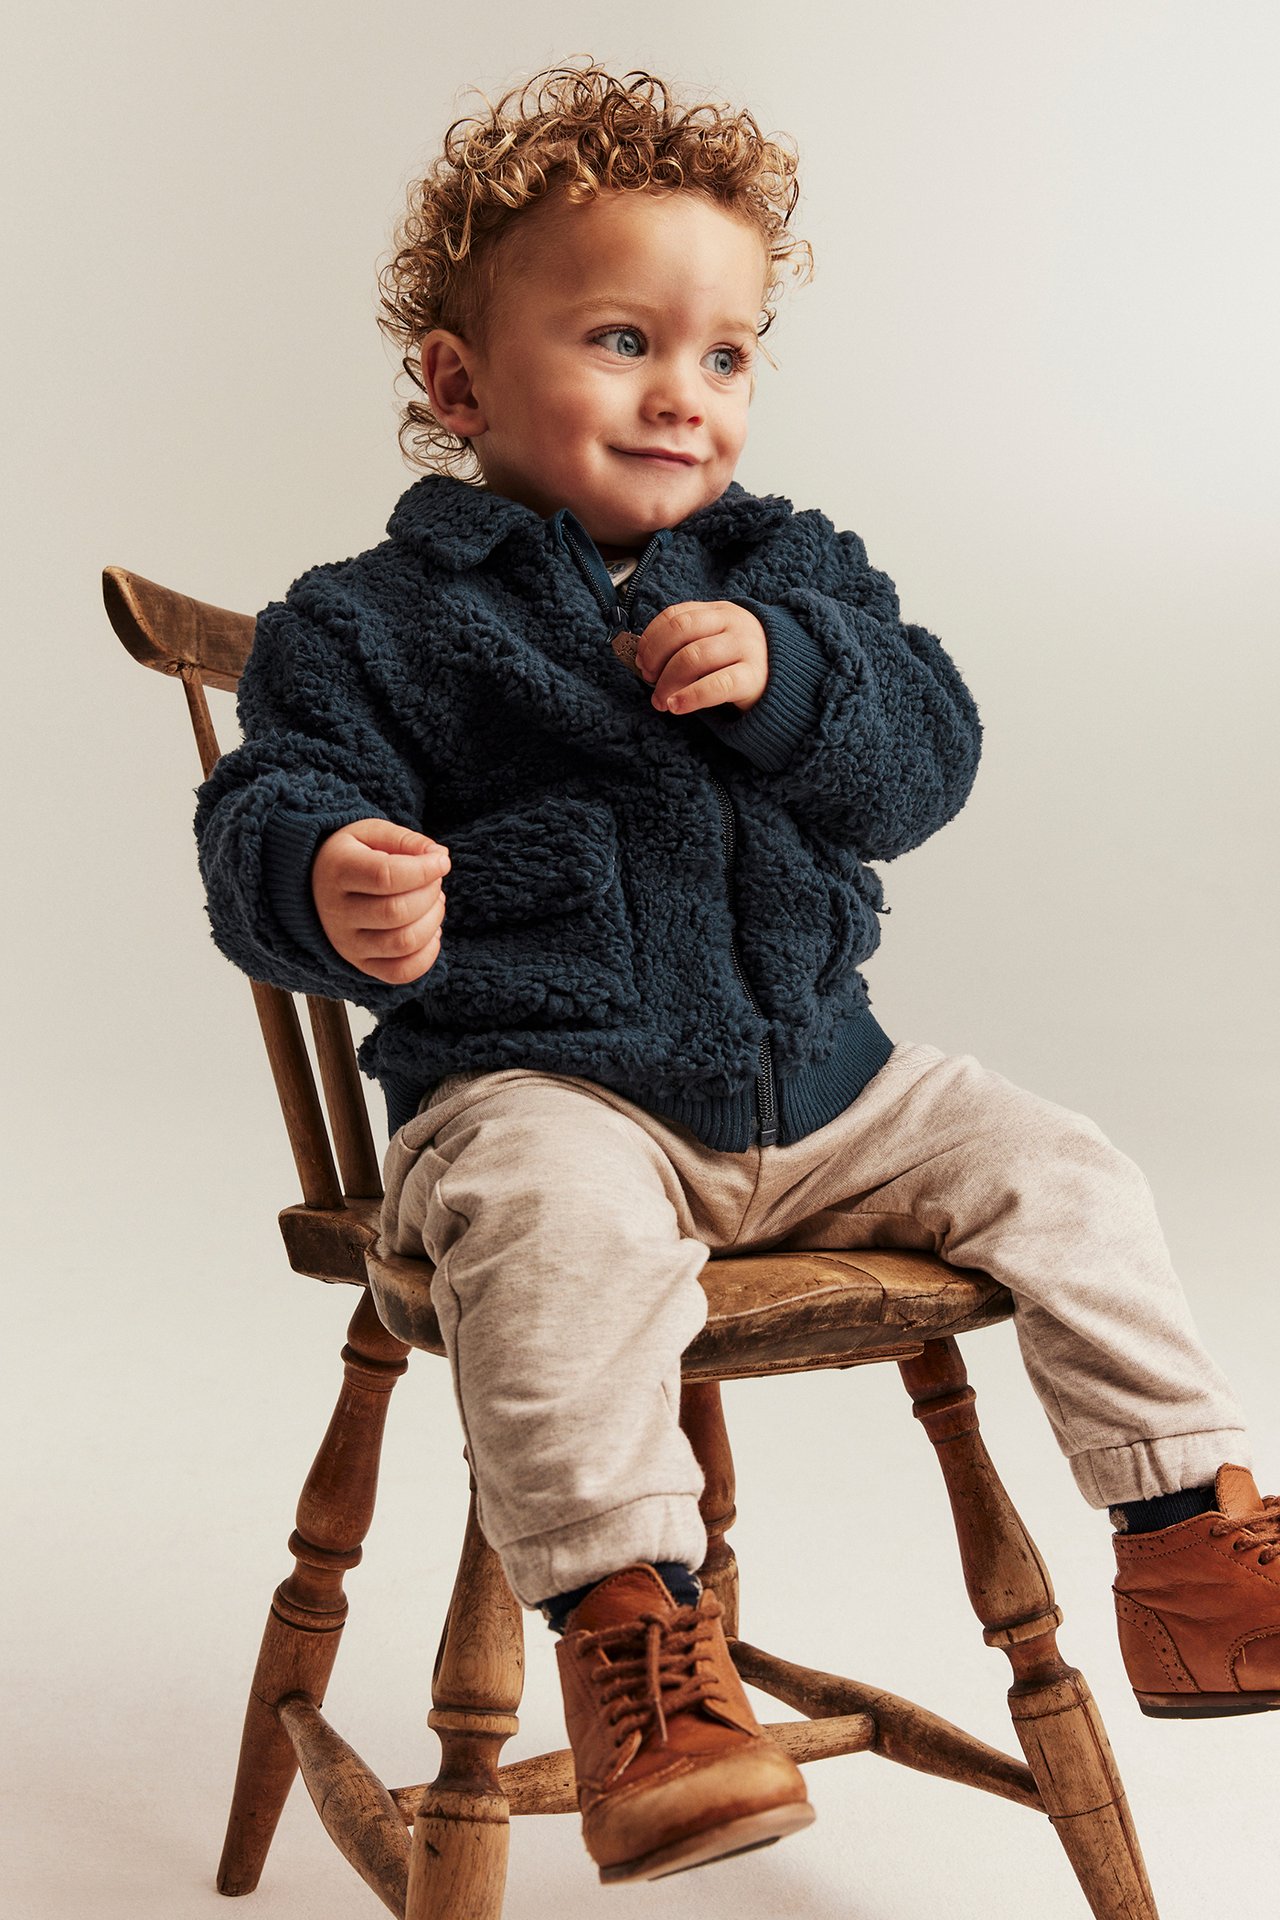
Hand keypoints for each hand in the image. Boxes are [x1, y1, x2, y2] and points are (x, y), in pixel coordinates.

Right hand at [312, 818, 449, 983]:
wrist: (315, 886)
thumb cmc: (353, 855)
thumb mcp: (372, 834)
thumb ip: (406, 840)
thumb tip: (440, 857)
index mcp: (338, 870)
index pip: (387, 876)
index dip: (424, 870)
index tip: (441, 861)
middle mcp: (337, 912)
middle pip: (397, 912)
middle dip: (430, 893)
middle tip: (434, 880)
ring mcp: (347, 944)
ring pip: (403, 943)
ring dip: (433, 921)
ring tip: (433, 903)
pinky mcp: (361, 964)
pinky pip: (401, 973)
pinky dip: (428, 955)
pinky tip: (430, 931)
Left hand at [635, 602, 767, 715]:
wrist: (790, 680)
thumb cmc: (742, 664)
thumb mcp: (718, 642)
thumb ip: (689, 644)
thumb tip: (644, 660)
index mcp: (720, 611)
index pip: (676, 614)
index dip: (651, 637)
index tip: (640, 660)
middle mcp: (733, 624)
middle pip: (681, 631)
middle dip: (655, 656)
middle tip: (648, 679)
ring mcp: (746, 648)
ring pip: (693, 657)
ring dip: (667, 681)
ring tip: (661, 701)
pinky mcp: (753, 677)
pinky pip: (716, 685)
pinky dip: (690, 696)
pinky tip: (677, 706)